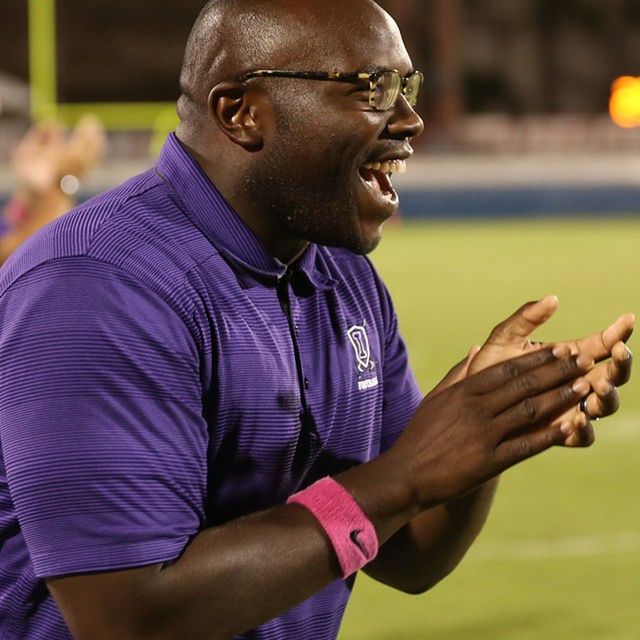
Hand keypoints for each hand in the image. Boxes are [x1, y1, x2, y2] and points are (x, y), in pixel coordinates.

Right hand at [391, 348, 592, 508]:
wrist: (406, 475)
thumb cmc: (419, 436)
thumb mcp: (435, 398)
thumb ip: (458, 373)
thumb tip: (475, 349)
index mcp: (464, 391)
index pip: (508, 369)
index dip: (538, 359)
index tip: (561, 350)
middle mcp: (476, 408)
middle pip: (524, 384)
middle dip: (558, 371)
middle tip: (584, 360)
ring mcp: (483, 435)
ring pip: (530, 410)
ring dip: (561, 396)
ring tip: (585, 386)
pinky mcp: (489, 462)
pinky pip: (526, 445)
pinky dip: (550, 435)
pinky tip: (570, 427)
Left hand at [465, 296, 633, 446]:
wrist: (469, 402)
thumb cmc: (489, 367)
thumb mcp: (504, 338)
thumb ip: (526, 319)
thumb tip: (552, 299)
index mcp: (569, 357)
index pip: (602, 345)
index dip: (617, 333)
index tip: (627, 319)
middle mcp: (577, 383)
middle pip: (613, 375)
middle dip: (621, 364)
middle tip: (618, 352)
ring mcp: (571, 408)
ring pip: (605, 404)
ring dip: (607, 394)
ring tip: (597, 384)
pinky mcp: (559, 433)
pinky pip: (582, 436)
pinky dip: (583, 428)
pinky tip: (577, 419)